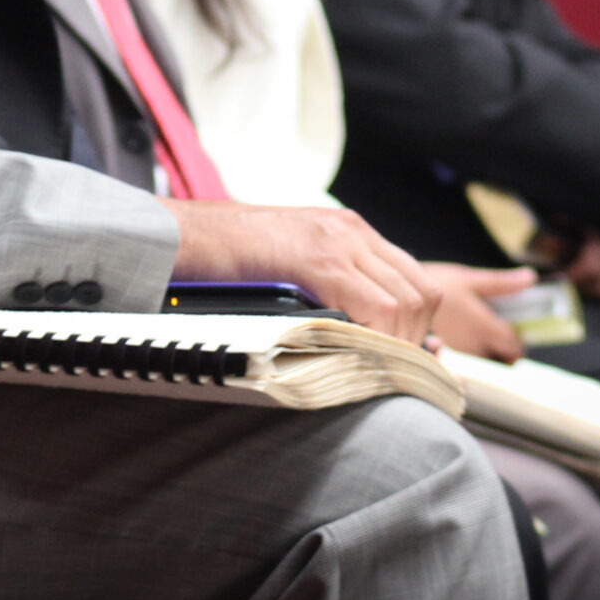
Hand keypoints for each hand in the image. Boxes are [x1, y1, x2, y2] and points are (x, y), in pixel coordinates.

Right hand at [158, 199, 440, 344]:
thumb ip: (324, 287)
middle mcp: (350, 230)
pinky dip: (375, 338)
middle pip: (420, 292)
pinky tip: (353, 353)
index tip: (399, 357)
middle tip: (385, 369)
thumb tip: (357, 337)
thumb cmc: (222, 258)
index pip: (413, 279)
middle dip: (413, 339)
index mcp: (347, 230)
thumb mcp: (288, 266)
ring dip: (395, 343)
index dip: (415, 325)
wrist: (178, 234)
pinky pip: (373, 306)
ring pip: (405, 301)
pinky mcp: (317, 258)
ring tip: (368, 366)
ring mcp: (336, 241)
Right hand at [420, 262, 534, 361]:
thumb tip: (531, 278)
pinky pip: (463, 361)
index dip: (518, 341)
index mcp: (483, 327)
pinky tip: (458, 338)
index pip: (513, 346)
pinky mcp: (444, 354)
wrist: (398, 292)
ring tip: (478, 333)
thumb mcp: (469, 278)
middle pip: (499, 360)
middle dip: (504, 351)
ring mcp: (457, 352)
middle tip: (501, 334)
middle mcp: (472, 345)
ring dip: (485, 352)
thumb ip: (501, 283)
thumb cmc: (436, 283)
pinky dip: (465, 354)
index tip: (514, 331)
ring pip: (482, 362)